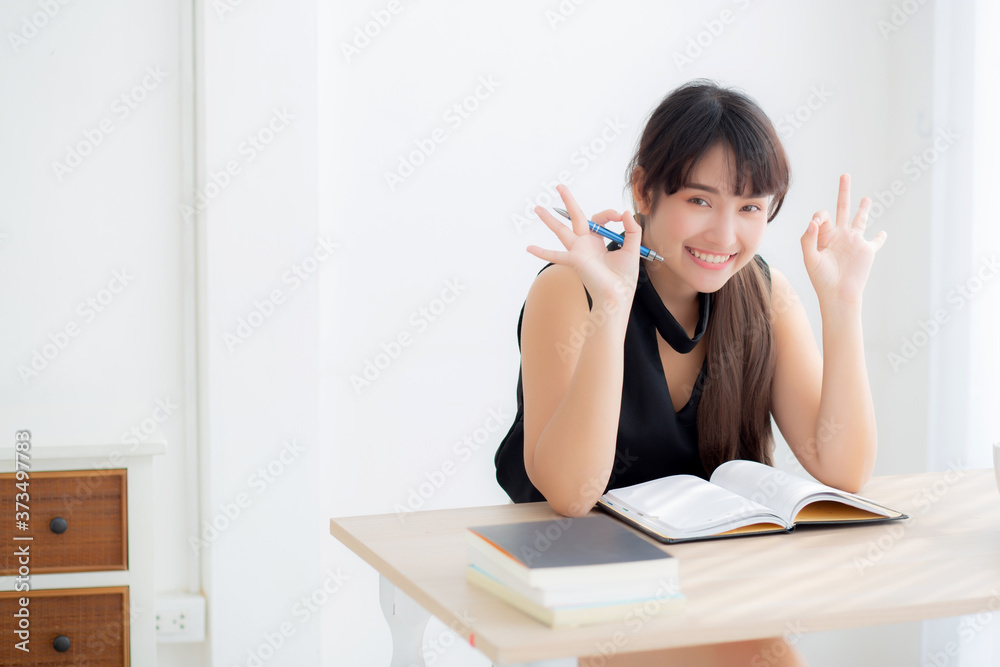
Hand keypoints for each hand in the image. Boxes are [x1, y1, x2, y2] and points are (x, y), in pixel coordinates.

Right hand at [526, 184, 641, 303]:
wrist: (618, 295)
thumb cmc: (624, 277)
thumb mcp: (633, 248)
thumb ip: (632, 229)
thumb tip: (626, 212)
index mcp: (598, 241)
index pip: (599, 219)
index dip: (610, 214)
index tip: (621, 217)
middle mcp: (585, 244)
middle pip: (575, 217)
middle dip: (568, 201)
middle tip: (560, 186)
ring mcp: (578, 251)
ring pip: (561, 231)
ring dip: (549, 219)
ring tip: (537, 208)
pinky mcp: (575, 260)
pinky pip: (555, 255)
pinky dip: (541, 252)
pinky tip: (528, 248)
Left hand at [800, 174, 886, 306]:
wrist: (838, 294)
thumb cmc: (821, 278)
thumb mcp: (809, 258)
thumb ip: (808, 239)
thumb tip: (813, 222)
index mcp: (824, 235)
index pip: (822, 216)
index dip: (819, 216)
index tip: (817, 224)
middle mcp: (840, 235)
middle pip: (842, 208)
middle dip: (843, 192)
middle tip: (845, 175)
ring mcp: (854, 242)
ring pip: (860, 220)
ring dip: (863, 209)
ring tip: (866, 198)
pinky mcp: (867, 250)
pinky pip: (876, 242)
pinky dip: (881, 237)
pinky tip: (883, 232)